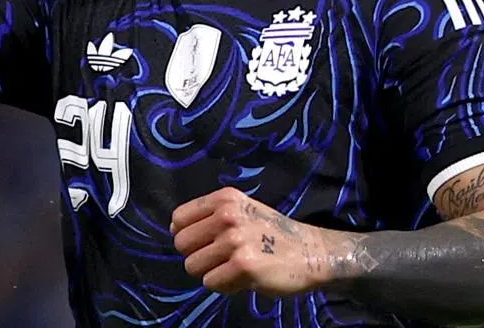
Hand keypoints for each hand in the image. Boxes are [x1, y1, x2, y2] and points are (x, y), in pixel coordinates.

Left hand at [170, 187, 323, 296]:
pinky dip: (224, 285)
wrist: (309, 252)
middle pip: (181, 244)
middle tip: (220, 257)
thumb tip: (175, 229)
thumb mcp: (241, 210)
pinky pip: (210, 282)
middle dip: (197, 255)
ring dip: (210, 271)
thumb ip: (210, 215)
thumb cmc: (270, 232)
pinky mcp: (243, 266)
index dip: (185, 234)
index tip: (202, 241)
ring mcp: (235, 240)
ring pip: (192, 266)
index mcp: (225, 198)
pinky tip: (243, 277)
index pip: (179, 218)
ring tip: (233, 266)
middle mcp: (228, 215)